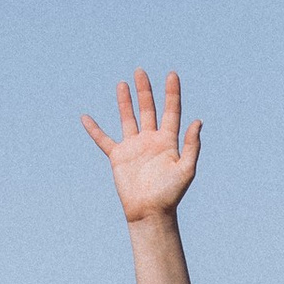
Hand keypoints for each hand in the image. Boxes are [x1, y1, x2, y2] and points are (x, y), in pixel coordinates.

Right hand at [82, 69, 201, 224]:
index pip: (171, 111)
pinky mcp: (118, 157)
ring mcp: (134, 147)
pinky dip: (94, 130)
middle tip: (141, 72)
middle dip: (145, 91)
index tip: (172, 75)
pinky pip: (103, 140)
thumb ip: (191, 146)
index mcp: (168, 141)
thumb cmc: (170, 194)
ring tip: (123, 84)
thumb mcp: (186, 169)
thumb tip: (198, 121)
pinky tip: (85, 118)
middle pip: (148, 109)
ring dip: (125, 102)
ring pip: (128, 119)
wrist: (150, 212)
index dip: (172, 93)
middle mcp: (150, 140)